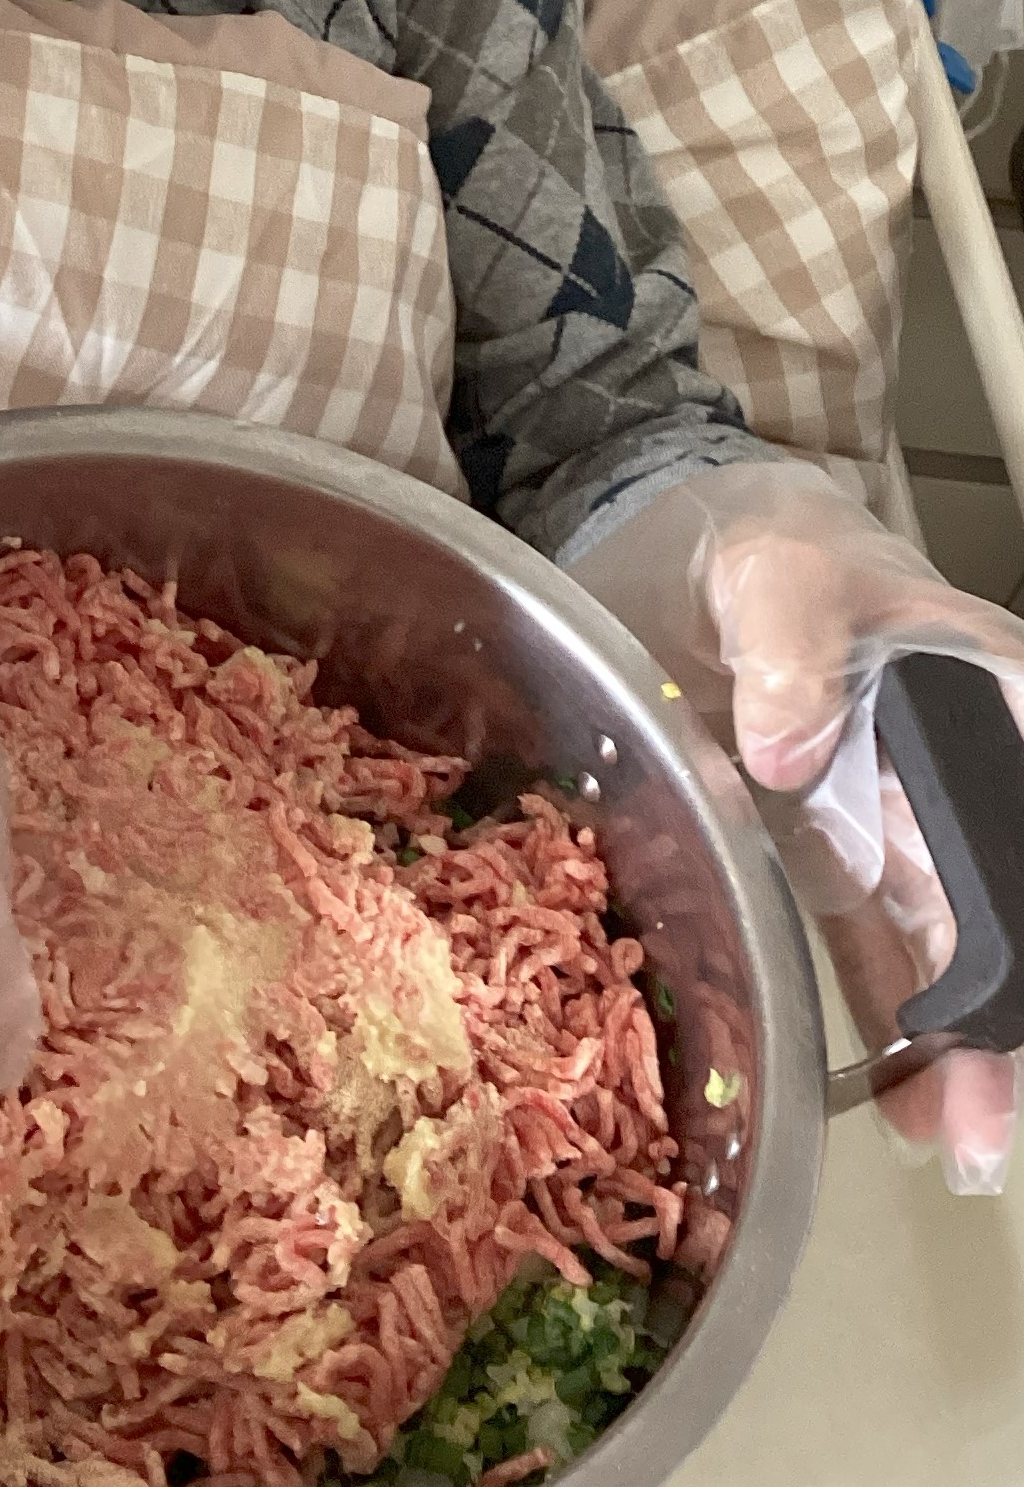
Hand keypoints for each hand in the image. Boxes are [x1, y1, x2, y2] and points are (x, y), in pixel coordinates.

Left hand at [572, 462, 1023, 1194]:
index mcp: (979, 689)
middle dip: (1006, 1016)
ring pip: (955, 949)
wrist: (699, 553)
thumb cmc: (767, 550)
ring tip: (962, 1141)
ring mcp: (898, 827)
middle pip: (1001, 899)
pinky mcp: (835, 860)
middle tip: (989, 1113)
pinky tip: (908, 1109)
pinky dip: (899, 1031)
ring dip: (965, 1050)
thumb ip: (792, 644)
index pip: (1021, 765)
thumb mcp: (779, 570)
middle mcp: (954, 772)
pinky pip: (880, 953)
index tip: (1014, 989)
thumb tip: (789, 749)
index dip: (1020, 902)